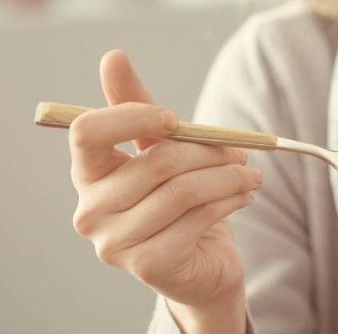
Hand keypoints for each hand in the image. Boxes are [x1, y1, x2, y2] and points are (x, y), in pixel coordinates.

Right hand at [68, 50, 258, 333]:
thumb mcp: (162, 154)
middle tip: (241, 152)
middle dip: (206, 152)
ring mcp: (116, 243)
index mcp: (87, 176)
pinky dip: (228, 201)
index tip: (174, 119)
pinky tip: (244, 196)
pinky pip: (197, 218)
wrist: (203, 270)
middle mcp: (90, 212)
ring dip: (227, 177)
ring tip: (251, 174)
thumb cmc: (181, 206)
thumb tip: (113, 58)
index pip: (87, 133)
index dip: (132, 117)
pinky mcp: (149, 266)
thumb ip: (139, 110)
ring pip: (181, 191)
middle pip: (153, 162)